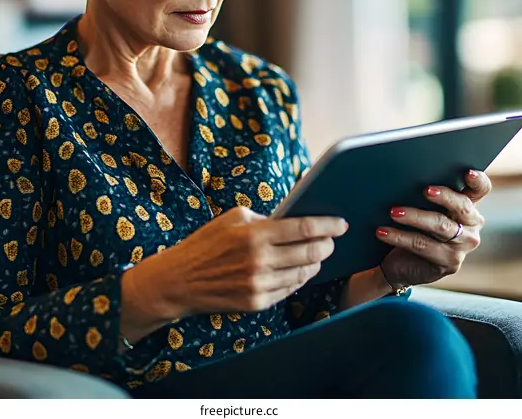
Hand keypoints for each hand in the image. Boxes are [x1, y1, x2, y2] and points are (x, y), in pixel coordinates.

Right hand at [127, 207, 348, 321]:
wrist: (180, 280)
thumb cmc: (206, 243)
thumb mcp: (233, 218)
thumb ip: (265, 219)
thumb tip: (293, 220)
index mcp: (255, 234)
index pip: (304, 228)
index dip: (327, 225)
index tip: (341, 223)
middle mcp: (260, 260)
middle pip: (311, 252)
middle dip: (327, 245)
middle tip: (332, 240)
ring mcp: (260, 284)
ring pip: (304, 273)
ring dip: (315, 262)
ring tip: (318, 254)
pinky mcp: (257, 302)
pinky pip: (290, 290)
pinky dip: (299, 278)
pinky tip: (300, 270)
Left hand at [375, 170, 489, 289]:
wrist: (400, 263)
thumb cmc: (411, 226)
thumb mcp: (420, 206)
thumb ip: (423, 192)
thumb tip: (407, 173)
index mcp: (467, 205)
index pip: (480, 189)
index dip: (477, 181)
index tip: (467, 173)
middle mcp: (472, 225)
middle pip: (463, 207)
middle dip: (444, 196)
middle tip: (425, 190)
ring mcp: (463, 246)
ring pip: (440, 226)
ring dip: (414, 217)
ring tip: (393, 212)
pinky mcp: (449, 262)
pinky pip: (422, 245)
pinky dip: (400, 237)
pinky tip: (383, 232)